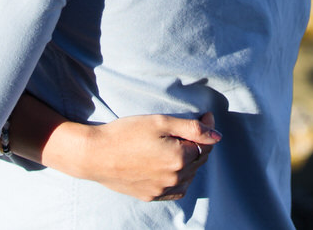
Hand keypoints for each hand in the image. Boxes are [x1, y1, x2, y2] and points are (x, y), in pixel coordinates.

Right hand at [52, 112, 219, 201]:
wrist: (95, 155)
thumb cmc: (126, 133)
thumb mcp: (160, 122)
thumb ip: (192, 128)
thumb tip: (217, 134)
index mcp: (179, 158)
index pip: (205, 144)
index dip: (207, 129)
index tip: (204, 115)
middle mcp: (174, 178)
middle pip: (198, 160)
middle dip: (198, 144)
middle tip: (186, 129)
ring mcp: (162, 190)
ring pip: (189, 176)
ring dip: (190, 161)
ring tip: (176, 145)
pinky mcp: (151, 196)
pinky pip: (176, 190)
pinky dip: (179, 178)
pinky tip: (171, 166)